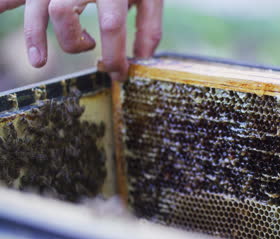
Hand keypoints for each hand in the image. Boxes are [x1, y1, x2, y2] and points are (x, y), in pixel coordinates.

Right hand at [0, 0, 162, 80]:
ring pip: (36, 7)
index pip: (111, 25)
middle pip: (63, 13)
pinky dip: (2, 5)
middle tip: (90, 45)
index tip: (119, 74)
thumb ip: (149, 27)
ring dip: (34, 36)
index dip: (115, 56)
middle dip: (74, 41)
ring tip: (39, 62)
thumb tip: (142, 60)